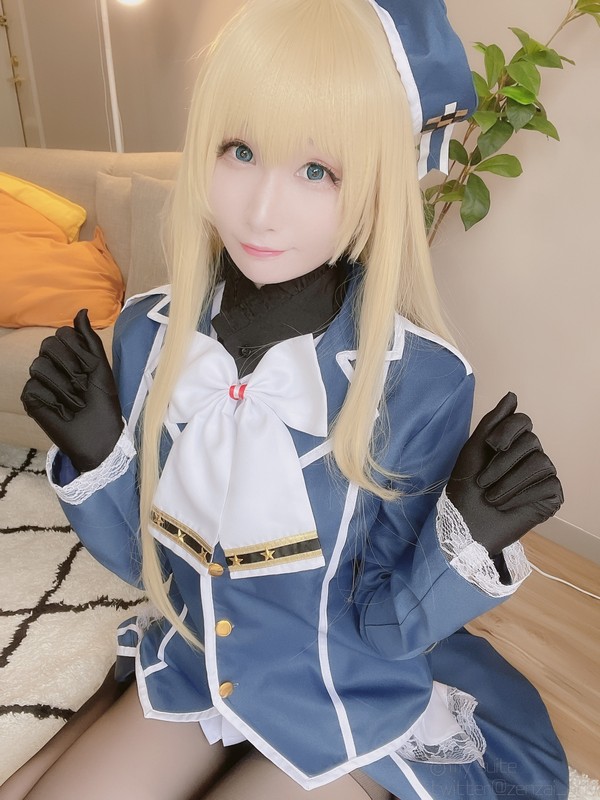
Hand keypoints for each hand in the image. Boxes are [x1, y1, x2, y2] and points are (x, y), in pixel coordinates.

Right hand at [21, 309, 123, 471]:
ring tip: (76, 403)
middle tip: (83, 386)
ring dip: (64, 388)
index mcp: (70, 355)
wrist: (100, 435)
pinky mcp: (31, 399)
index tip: (90, 370)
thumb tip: (81, 310)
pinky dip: (53, 402)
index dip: (78, 351)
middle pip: (47, 345)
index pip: (62, 334)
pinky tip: (62, 412)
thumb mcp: (101, 367)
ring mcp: (40, 382)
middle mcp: (52, 365)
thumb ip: (89, 339)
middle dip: (70, 366)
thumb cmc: (104, 403)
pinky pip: (34, 388)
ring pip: (39, 366)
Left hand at [446, 392, 562, 555]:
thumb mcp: (474, 450)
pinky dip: (522, 496)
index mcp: (512, 443)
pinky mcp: (551, 496)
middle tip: (483, 482)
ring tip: (492, 498)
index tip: (490, 447)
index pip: (523, 421)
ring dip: (509, 483)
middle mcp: (530, 456)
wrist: (467, 524)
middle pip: (531, 442)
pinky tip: (508, 506)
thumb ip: (493, 422)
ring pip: (541, 462)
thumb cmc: (465, 488)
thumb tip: (512, 395)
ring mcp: (543, 476)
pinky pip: (548, 485)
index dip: (507, 431)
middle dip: (502, 463)